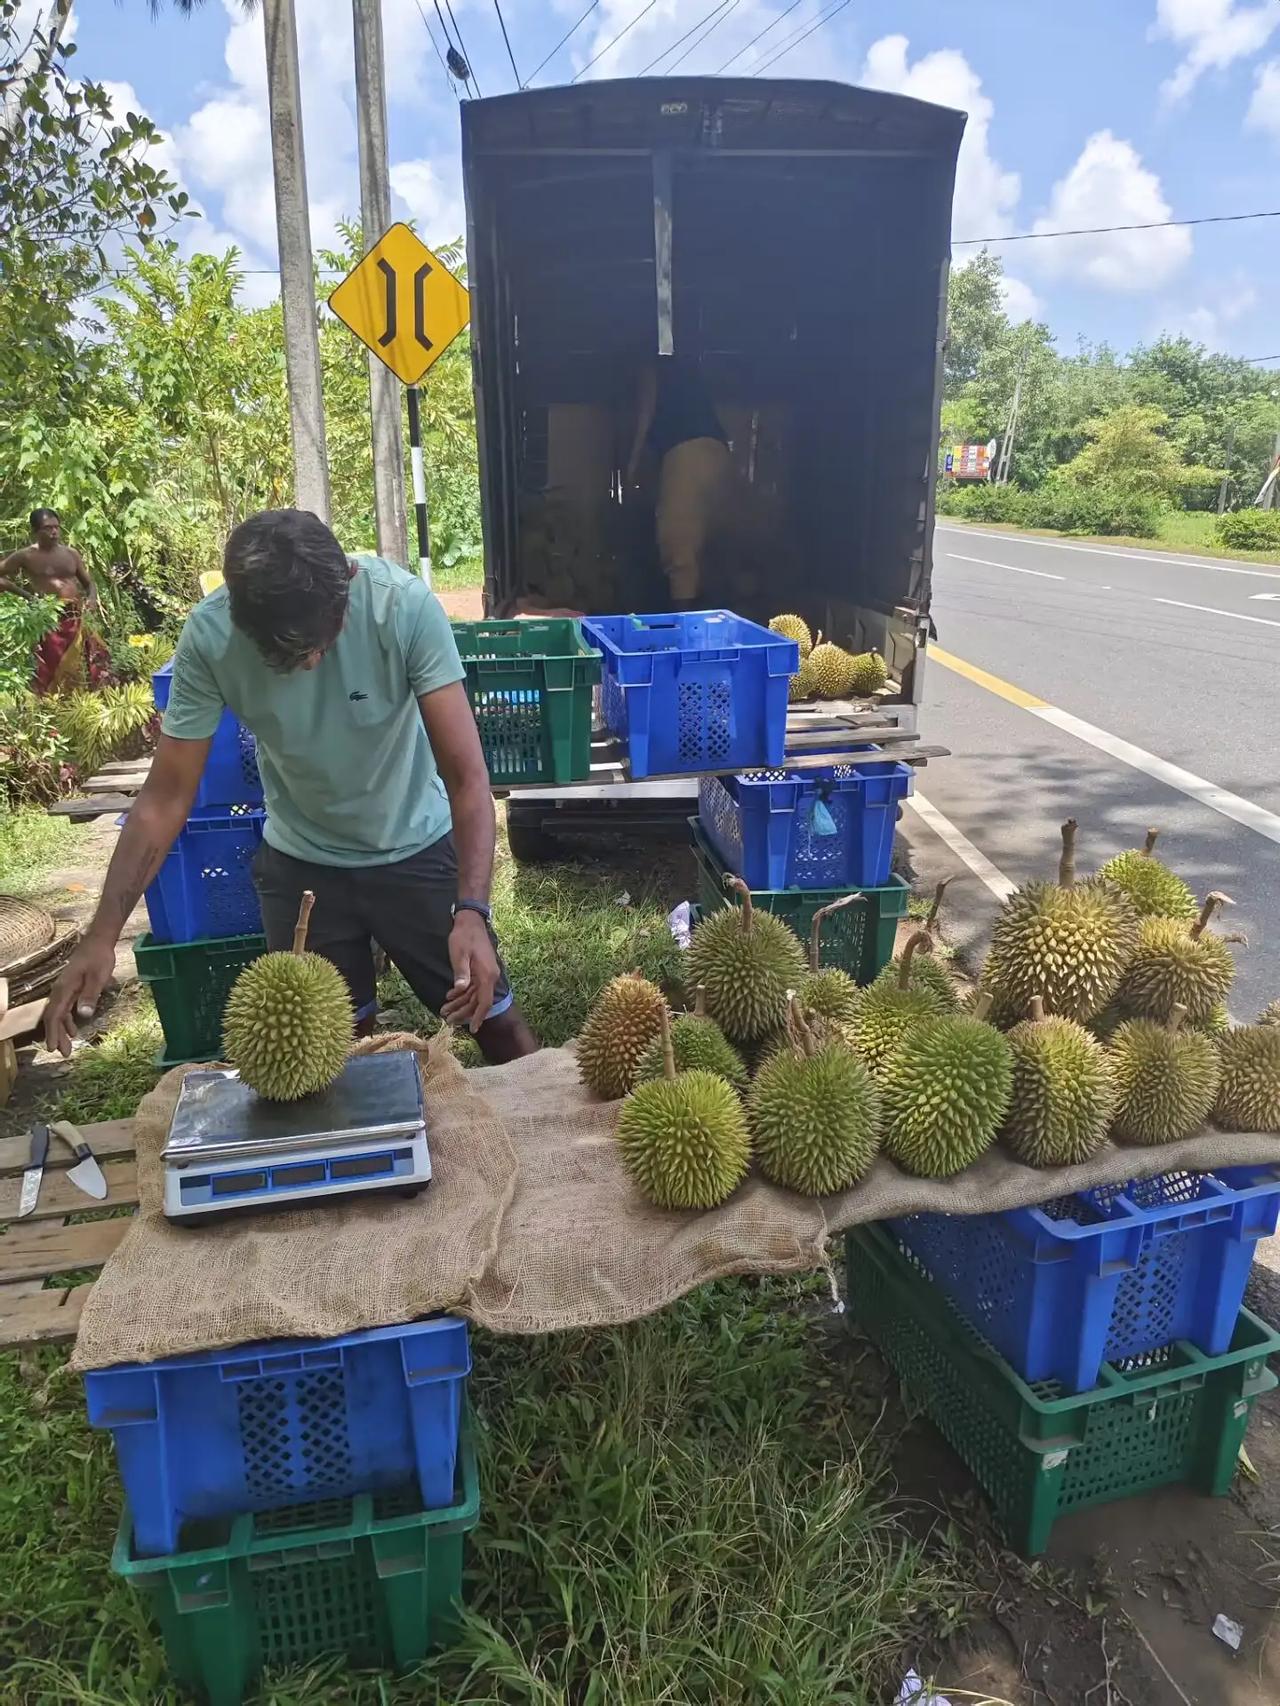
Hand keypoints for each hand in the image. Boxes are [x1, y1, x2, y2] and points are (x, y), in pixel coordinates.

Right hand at [44, 935, 116, 1056]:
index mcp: (65, 989)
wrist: (98, 941)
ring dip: (62, 1030)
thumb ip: (90, 995)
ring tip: (68, 1046)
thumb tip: (83, 1015)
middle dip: (57, 1036)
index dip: (53, 1032)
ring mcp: (64, 989)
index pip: (55, 1015)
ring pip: (59, 1013)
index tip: (53, 1048)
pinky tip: (74, 1029)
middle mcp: (60, 990)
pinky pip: (65, 1008)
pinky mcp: (71, 987)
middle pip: (54, 1017)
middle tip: (63, 1053)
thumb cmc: (99, 958)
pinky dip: (67, 1020)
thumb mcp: (98, 977)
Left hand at [441, 911, 499, 1034]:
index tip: (472, 1029)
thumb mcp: (460, 953)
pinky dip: (462, 994)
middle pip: (478, 1001)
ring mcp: (485, 974)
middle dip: (463, 1012)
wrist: (470, 921)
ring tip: (444, 1011)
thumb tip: (460, 990)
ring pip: (474, 995)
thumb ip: (461, 972)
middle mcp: (489, 977)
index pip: (484, 1001)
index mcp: (486, 975)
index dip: (478, 1016)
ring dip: (460, 1004)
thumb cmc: (464, 936)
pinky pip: (472, 987)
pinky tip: (450, 997)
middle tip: (447, 1020)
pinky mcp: (480, 971)